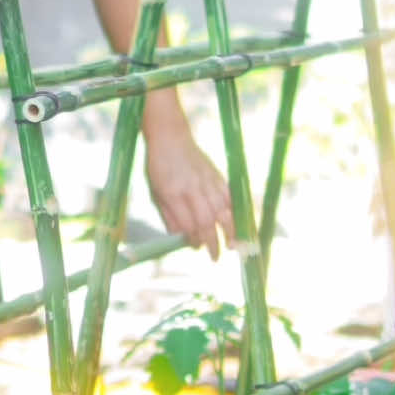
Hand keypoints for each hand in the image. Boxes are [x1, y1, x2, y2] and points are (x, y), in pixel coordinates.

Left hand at [144, 109, 232, 260]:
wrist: (170, 136)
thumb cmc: (158, 167)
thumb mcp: (155, 192)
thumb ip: (169, 215)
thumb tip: (183, 238)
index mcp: (172, 192)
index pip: (187, 223)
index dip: (194, 239)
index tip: (197, 249)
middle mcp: (191, 188)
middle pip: (207, 220)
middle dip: (213, 242)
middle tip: (216, 258)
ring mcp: (206, 180)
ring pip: (222, 209)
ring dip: (229, 230)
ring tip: (233, 246)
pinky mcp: (216, 174)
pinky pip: (230, 196)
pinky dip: (236, 211)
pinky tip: (239, 223)